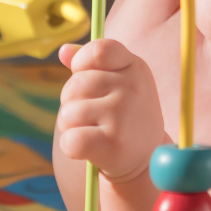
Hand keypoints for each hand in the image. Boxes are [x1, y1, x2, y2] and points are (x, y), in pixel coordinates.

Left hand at [56, 39, 166, 181]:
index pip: (98, 50)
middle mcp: (131, 88)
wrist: (146, 160)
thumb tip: (63, 50)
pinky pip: (70, 140)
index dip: (82, 62)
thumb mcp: (117, 83)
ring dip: (71, 126)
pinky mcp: (113, 144)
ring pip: (68, 113)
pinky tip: (88, 150)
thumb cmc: (123, 116)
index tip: (86, 77)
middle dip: (72, 102)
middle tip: (92, 115)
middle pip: (74, 85)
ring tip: (92, 132)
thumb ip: (91, 64)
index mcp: (134, 67)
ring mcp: (123, 115)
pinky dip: (71, 147)